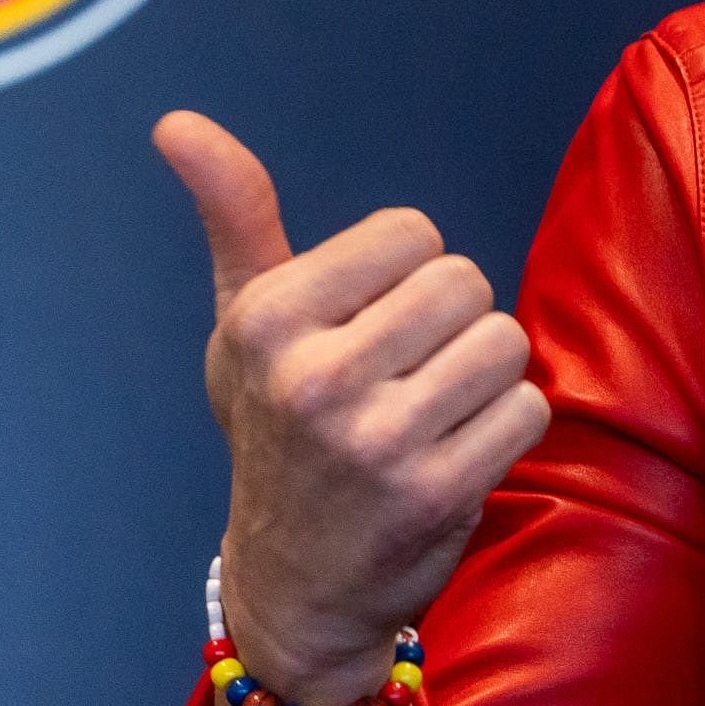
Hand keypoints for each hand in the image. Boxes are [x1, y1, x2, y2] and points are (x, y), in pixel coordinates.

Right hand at [157, 111, 549, 705]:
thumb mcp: (244, 323)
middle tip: (407, 376)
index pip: (411, 232)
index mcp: (266, 319)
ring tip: (434, 412)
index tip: (369, 326)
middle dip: (453, 323)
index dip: (409, 273)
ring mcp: (375, 440)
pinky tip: (456, 454)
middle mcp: (312, 377)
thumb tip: (177, 122)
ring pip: (504, 342)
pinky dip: (507, 428)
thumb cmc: (277, 428)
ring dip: (486, 375)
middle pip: (465, 281)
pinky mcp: (435, 494)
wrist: (295, 583)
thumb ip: (234, 216)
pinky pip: (527, 409)